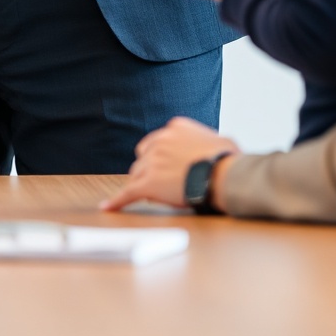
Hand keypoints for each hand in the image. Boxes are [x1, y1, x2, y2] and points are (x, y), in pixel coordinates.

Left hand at [100, 117, 239, 212]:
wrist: (222, 174)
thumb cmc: (227, 161)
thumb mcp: (220, 141)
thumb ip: (211, 142)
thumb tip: (221, 148)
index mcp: (174, 128)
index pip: (157, 142)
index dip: (160, 157)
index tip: (165, 166)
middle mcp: (159, 141)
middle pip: (143, 157)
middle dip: (148, 170)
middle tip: (159, 183)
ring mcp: (152, 162)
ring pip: (137, 175)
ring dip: (141, 185)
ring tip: (150, 196)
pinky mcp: (148, 183)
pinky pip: (128, 193)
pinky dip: (117, 201)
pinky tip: (108, 207)